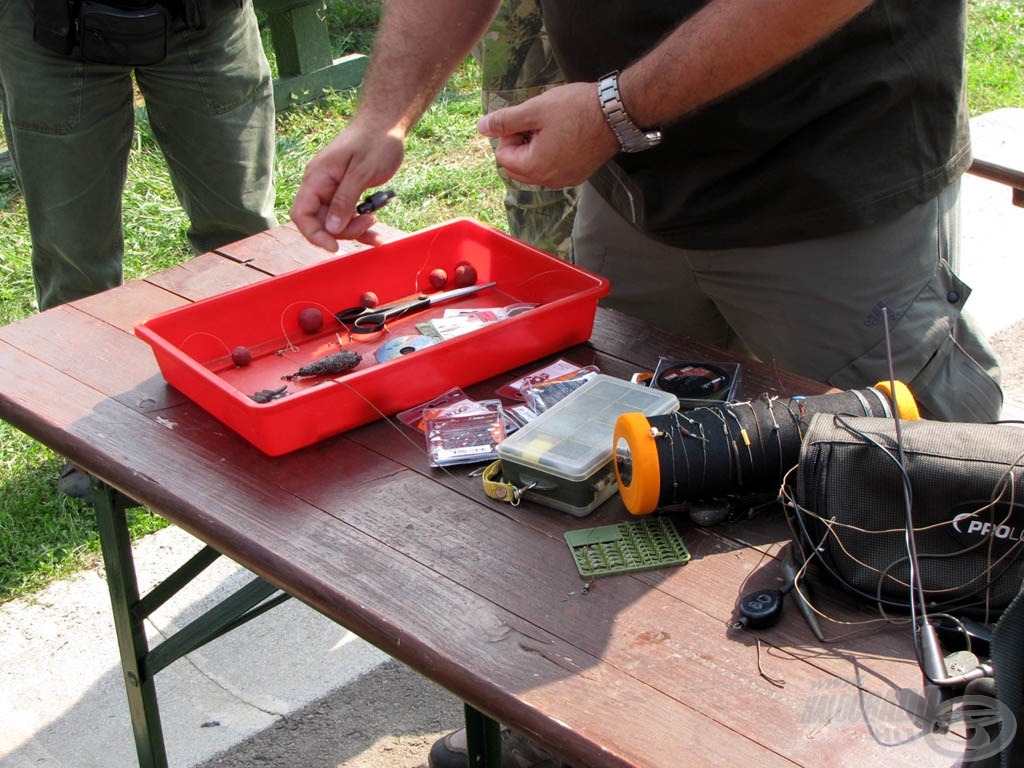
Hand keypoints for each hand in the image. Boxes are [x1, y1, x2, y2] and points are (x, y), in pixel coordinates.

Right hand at [290, 122, 404, 250]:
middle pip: (321, 222)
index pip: (302, 214)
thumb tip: (331, 228)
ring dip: (355, 230)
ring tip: (376, 223)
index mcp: (317, 178)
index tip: (334, 246)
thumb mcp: (361, 172)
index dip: (314, 234)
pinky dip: (361, 225)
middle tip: (369, 223)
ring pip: (336, 222)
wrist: (387, 124)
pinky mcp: (347, 192)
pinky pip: (349, 215)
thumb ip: (344, 200)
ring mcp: (333, 189)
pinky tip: (375, 231)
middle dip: (343, 231)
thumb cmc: (375, 141)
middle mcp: (321, 185)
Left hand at [477, 82, 619, 188]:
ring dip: (535, 148)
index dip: (509, 134)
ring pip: (536, 168)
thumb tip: (482, 128)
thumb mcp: (535, 110)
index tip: (525, 118)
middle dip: (520, 144)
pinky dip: (552, 154)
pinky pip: (554, 168)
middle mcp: (549, 180)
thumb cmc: (577, 109)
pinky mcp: (578, 175)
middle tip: (537, 122)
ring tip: (552, 127)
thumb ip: (505, 121)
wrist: (616, 113)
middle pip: (518, 167)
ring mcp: (565, 180)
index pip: (504, 157)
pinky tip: (565, 135)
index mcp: (535, 167)